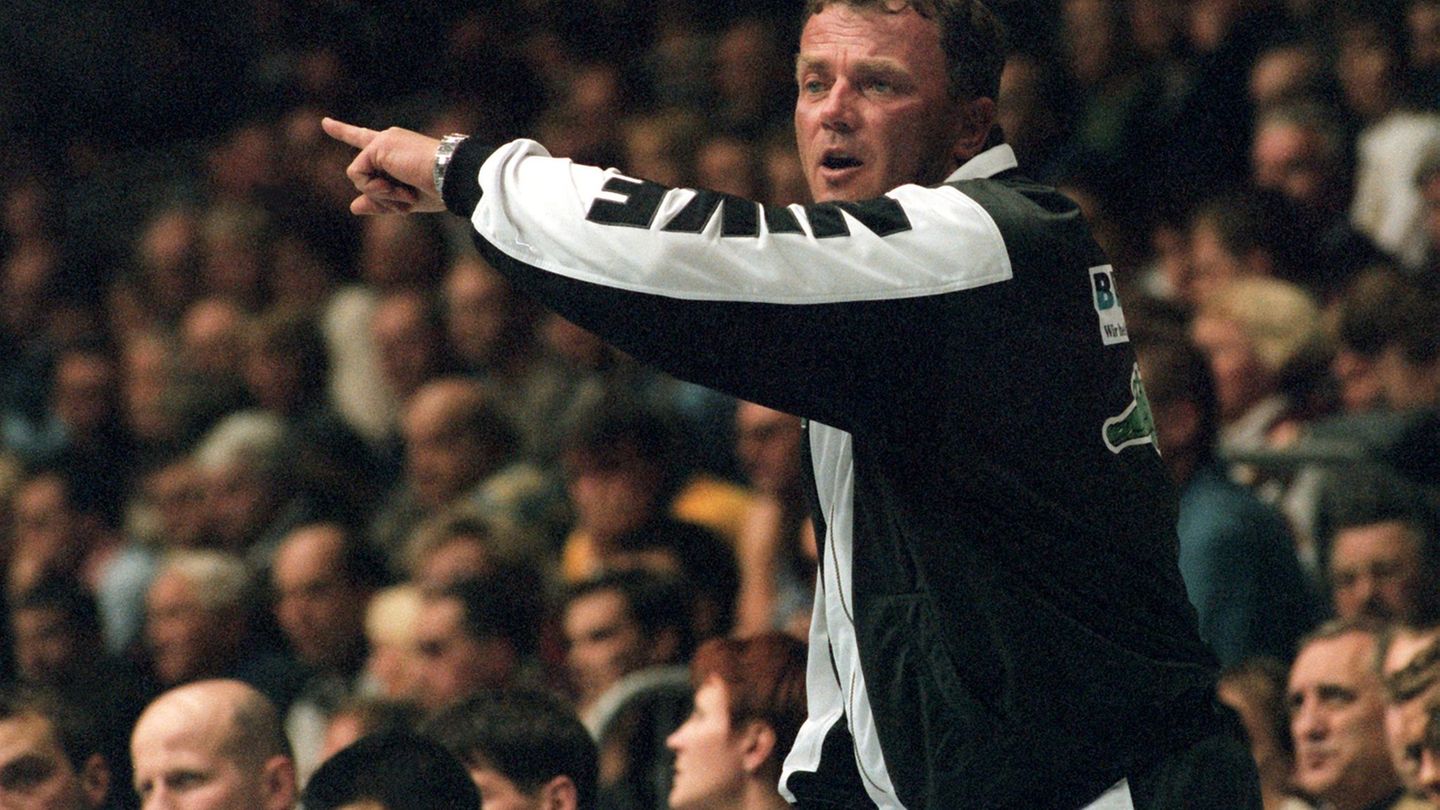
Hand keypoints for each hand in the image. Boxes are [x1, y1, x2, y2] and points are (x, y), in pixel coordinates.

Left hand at [321, 117, 446, 214]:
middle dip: (382, 197)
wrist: (451, 177)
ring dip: (381, 195)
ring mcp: (382, 142)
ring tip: (406, 192)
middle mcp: (387, 140)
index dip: (344, 131)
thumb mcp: (405, 202)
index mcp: (396, 149)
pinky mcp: (377, 147)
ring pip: (359, 179)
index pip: (364, 139)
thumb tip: (353, 206)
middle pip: (363, 175)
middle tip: (410, 200)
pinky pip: (358, 176)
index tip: (324, 122)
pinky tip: (396, 187)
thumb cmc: (439, 189)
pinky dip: (375, 189)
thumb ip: (379, 203)